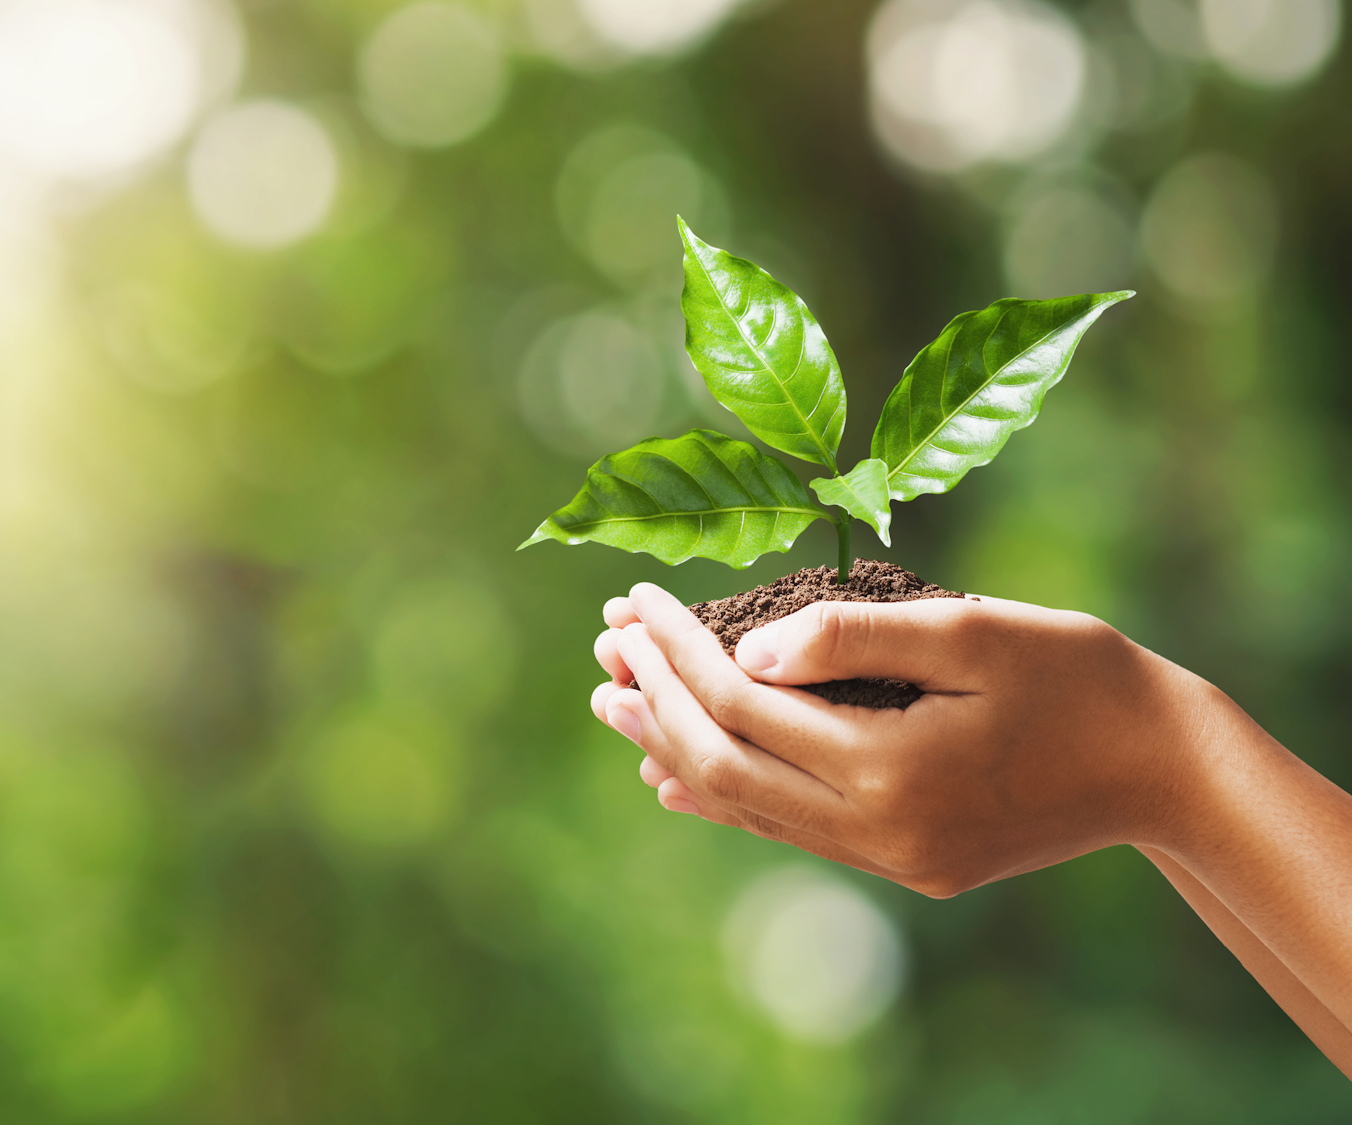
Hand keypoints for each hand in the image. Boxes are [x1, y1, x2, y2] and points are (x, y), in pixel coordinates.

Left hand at [590, 582, 1229, 896]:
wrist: (1164, 767)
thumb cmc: (1076, 676)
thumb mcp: (970, 631)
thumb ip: (853, 636)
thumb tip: (745, 648)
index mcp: (890, 770)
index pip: (741, 704)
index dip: (675, 650)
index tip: (633, 599)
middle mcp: (877, 832)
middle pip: (725, 764)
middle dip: (656, 701)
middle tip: (601, 647)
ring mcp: (889, 858)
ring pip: (748, 805)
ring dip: (673, 749)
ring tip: (615, 702)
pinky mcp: (904, 863)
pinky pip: (789, 830)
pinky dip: (727, 794)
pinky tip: (676, 776)